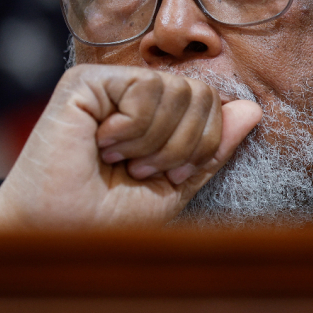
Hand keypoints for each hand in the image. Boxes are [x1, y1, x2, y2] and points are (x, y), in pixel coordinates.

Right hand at [0, 64, 261, 231]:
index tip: (169, 174)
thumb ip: (212, 149)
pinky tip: (101, 143)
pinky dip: (130, 130)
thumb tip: (252, 110)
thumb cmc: (109, 215)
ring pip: (176, 90)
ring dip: (153, 141)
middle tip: (141, 169)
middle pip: (200, 92)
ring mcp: (111, 82)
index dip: (204, 142)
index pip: (212, 102)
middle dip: (181, 144)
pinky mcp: (87, 80)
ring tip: (120, 160)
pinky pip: (144, 90)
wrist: (60, 232)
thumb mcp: (175, 186)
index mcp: (157, 113)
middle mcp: (135, 90)